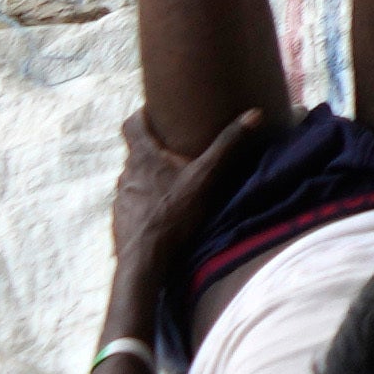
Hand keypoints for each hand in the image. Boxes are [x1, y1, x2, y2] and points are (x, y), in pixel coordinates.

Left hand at [109, 104, 265, 295]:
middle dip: (154, 149)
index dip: (141, 116)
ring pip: (135, 177)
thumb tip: (254, 114)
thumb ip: (227, 144)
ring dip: (150, 176)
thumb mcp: (205, 176)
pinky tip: (161, 211)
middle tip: (175, 151)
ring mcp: (121, 196)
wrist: (144, 259)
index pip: (131, 125)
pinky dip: (145, 200)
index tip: (155, 113)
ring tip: (171, 183)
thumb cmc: (174, 213)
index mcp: (144, 156)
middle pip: (136, 152)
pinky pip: (132, 200)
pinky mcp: (120, 217)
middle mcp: (127, 172)